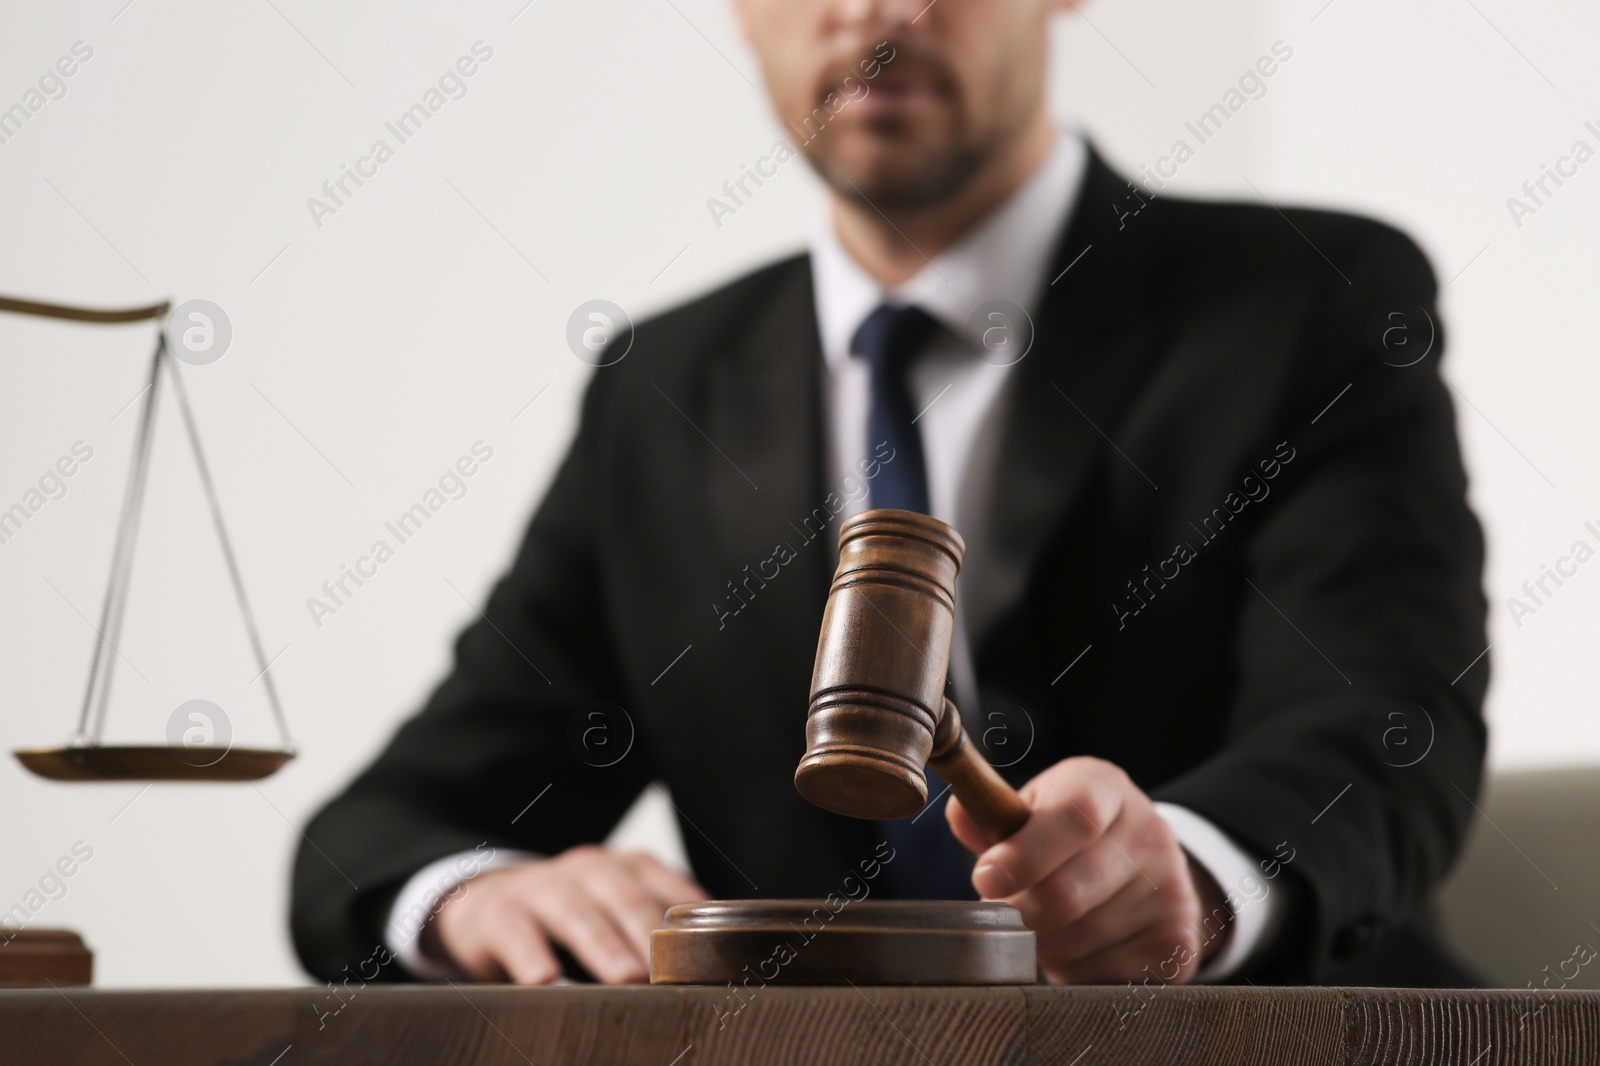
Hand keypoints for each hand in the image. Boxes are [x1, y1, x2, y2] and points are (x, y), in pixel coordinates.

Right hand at [427, 846, 707, 983]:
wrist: (487, 906)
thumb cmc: (570, 921)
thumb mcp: (614, 917)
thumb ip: (654, 937)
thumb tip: (708, 981)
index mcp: (628, 868)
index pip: (669, 891)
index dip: (690, 925)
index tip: (711, 960)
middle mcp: (589, 868)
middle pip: (627, 898)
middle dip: (650, 935)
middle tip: (671, 972)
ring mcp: (543, 886)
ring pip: (578, 913)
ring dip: (605, 946)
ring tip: (627, 979)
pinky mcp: (500, 913)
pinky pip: (518, 932)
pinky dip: (532, 955)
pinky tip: (545, 980)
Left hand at [946, 756, 1230, 984]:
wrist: (1146, 868)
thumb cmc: (1068, 838)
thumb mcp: (1035, 810)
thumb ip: (993, 816)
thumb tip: (960, 814)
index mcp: (1105, 787)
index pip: (1073, 816)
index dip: (1024, 854)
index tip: (986, 880)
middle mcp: (1148, 833)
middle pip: (1068, 892)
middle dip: (1021, 913)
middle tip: (1006, 914)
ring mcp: (1171, 889)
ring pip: (1079, 941)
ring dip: (1045, 946)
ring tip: (1045, 928)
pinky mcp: (1176, 942)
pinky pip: (1104, 976)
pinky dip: (1076, 972)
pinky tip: (1078, 949)